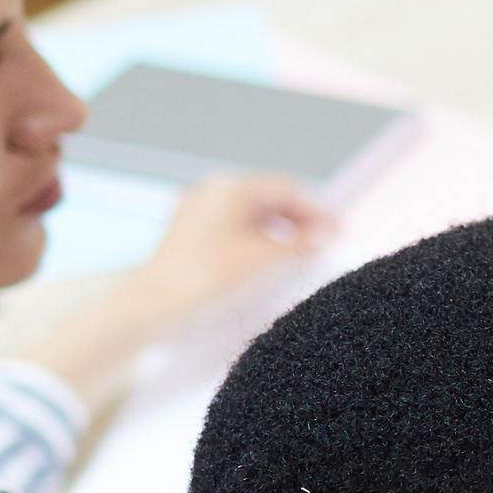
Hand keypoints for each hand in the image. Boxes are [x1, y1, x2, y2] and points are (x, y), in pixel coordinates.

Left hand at [123, 171, 330, 324]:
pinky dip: (254, 240)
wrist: (156, 306)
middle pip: (268, 199)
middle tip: (321, 244)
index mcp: (231, 187)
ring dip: (277, 232)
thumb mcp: (265, 259)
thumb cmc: (208, 279)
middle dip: (297, 221)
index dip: (316, 210)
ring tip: (297, 257)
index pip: (287, 189)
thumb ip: (302, 242)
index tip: (337, 230)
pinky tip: (265, 262)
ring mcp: (197, 210)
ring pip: (249, 214)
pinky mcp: (188, 232)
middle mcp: (212, 190)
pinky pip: (231, 228)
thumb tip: (326, 232)